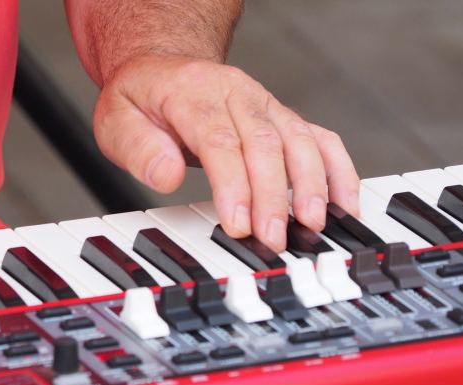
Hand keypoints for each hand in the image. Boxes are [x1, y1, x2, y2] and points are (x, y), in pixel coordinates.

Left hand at [93, 55, 359, 251]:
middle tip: (272, 239)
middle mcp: (237, 94)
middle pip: (264, 144)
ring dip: (311, 186)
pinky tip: (345, 205)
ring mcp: (266, 105)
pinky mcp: (284, 119)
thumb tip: (165, 177)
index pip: (219, 140)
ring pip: (300, 141)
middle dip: (272, 196)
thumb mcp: (116, 119)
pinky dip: (338, 171)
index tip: (238, 224)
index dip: (233, 184)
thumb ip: (137, 148)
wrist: (163, 68)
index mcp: (194, 92)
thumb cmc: (141, 100)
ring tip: (313, 225)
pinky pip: (321, 141)